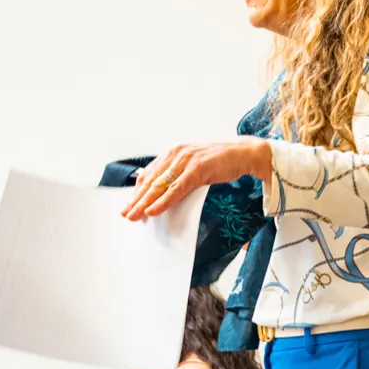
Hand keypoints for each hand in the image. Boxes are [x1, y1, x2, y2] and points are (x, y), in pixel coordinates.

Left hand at [121, 138, 272, 219]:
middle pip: (151, 181)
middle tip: (126, 214)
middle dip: (137, 200)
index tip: (129, 205)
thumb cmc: (219, 161)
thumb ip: (178, 174)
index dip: (137, 191)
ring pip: (160, 185)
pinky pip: (176, 189)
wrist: (242, 153)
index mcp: (172, 152)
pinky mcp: (197, 169)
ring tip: (135, 216)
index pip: (149, 174)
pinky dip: (163, 201)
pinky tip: (154, 210)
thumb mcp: (193, 165)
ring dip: (145, 202)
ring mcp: (186, 161)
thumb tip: (163, 189)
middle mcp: (175, 153)